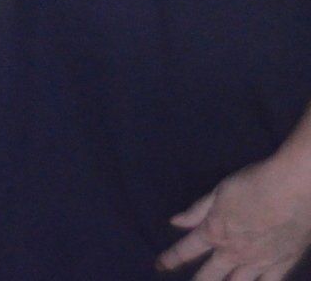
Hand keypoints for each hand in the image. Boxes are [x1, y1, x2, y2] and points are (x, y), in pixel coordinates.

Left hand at [160, 153, 310, 279]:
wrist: (294, 189)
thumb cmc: (253, 183)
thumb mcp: (219, 192)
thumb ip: (197, 211)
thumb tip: (175, 222)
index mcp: (214, 232)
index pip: (186, 250)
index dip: (170, 259)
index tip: (159, 266)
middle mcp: (233, 252)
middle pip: (209, 276)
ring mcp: (259, 262)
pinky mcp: (282, 265)